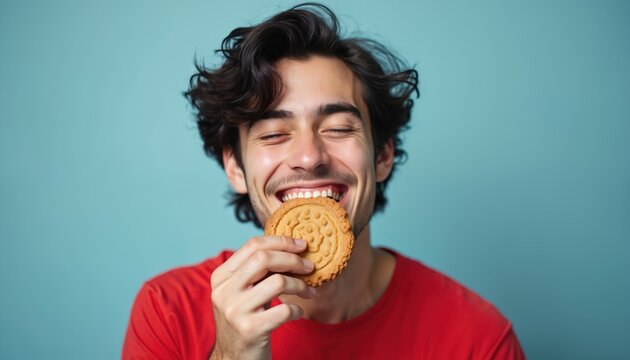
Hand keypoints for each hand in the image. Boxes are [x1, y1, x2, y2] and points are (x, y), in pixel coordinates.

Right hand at [209, 236, 315, 359]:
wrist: (234, 359)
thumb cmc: (245, 320)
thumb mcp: (242, 292)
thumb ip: (256, 271)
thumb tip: (289, 246)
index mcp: (221, 277)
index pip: (252, 245)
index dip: (281, 242)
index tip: (301, 245)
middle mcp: (224, 291)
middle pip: (264, 259)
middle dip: (292, 259)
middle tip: (309, 266)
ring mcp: (235, 311)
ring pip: (278, 282)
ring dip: (300, 285)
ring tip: (308, 292)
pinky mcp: (250, 329)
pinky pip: (284, 310)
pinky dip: (297, 310)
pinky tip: (296, 313)